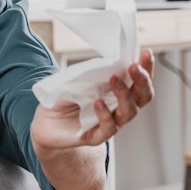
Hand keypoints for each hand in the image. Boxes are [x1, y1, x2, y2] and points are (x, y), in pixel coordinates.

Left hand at [32, 48, 154, 149]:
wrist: (45, 123)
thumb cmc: (64, 99)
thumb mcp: (77, 81)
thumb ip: (93, 73)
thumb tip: (108, 62)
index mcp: (118, 93)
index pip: (139, 81)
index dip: (146, 68)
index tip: (146, 53)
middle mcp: (119, 109)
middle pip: (142, 97)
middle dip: (142, 80)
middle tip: (134, 66)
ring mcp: (110, 123)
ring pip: (129, 112)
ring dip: (124, 94)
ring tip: (114, 79)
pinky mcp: (96, 137)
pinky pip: (108, 127)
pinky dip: (104, 114)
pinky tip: (98, 102)